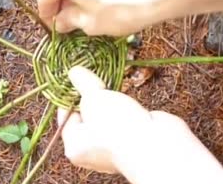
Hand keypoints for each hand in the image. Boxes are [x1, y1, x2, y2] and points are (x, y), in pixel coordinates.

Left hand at [59, 66, 222, 183]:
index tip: (79, 76)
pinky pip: (123, 118)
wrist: (156, 145)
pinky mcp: (133, 139)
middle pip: (87, 115)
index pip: (66, 115)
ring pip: (107, 116)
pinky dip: (125, 107)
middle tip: (95, 77)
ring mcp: (114, 146)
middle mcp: (92, 150)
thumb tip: (74, 72)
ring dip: (110, 100)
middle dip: (92, 95)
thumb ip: (84, 84)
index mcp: (75, 145)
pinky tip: (126, 97)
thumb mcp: (93, 98)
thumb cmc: (116, 127)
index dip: (71, 93)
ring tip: (111, 86)